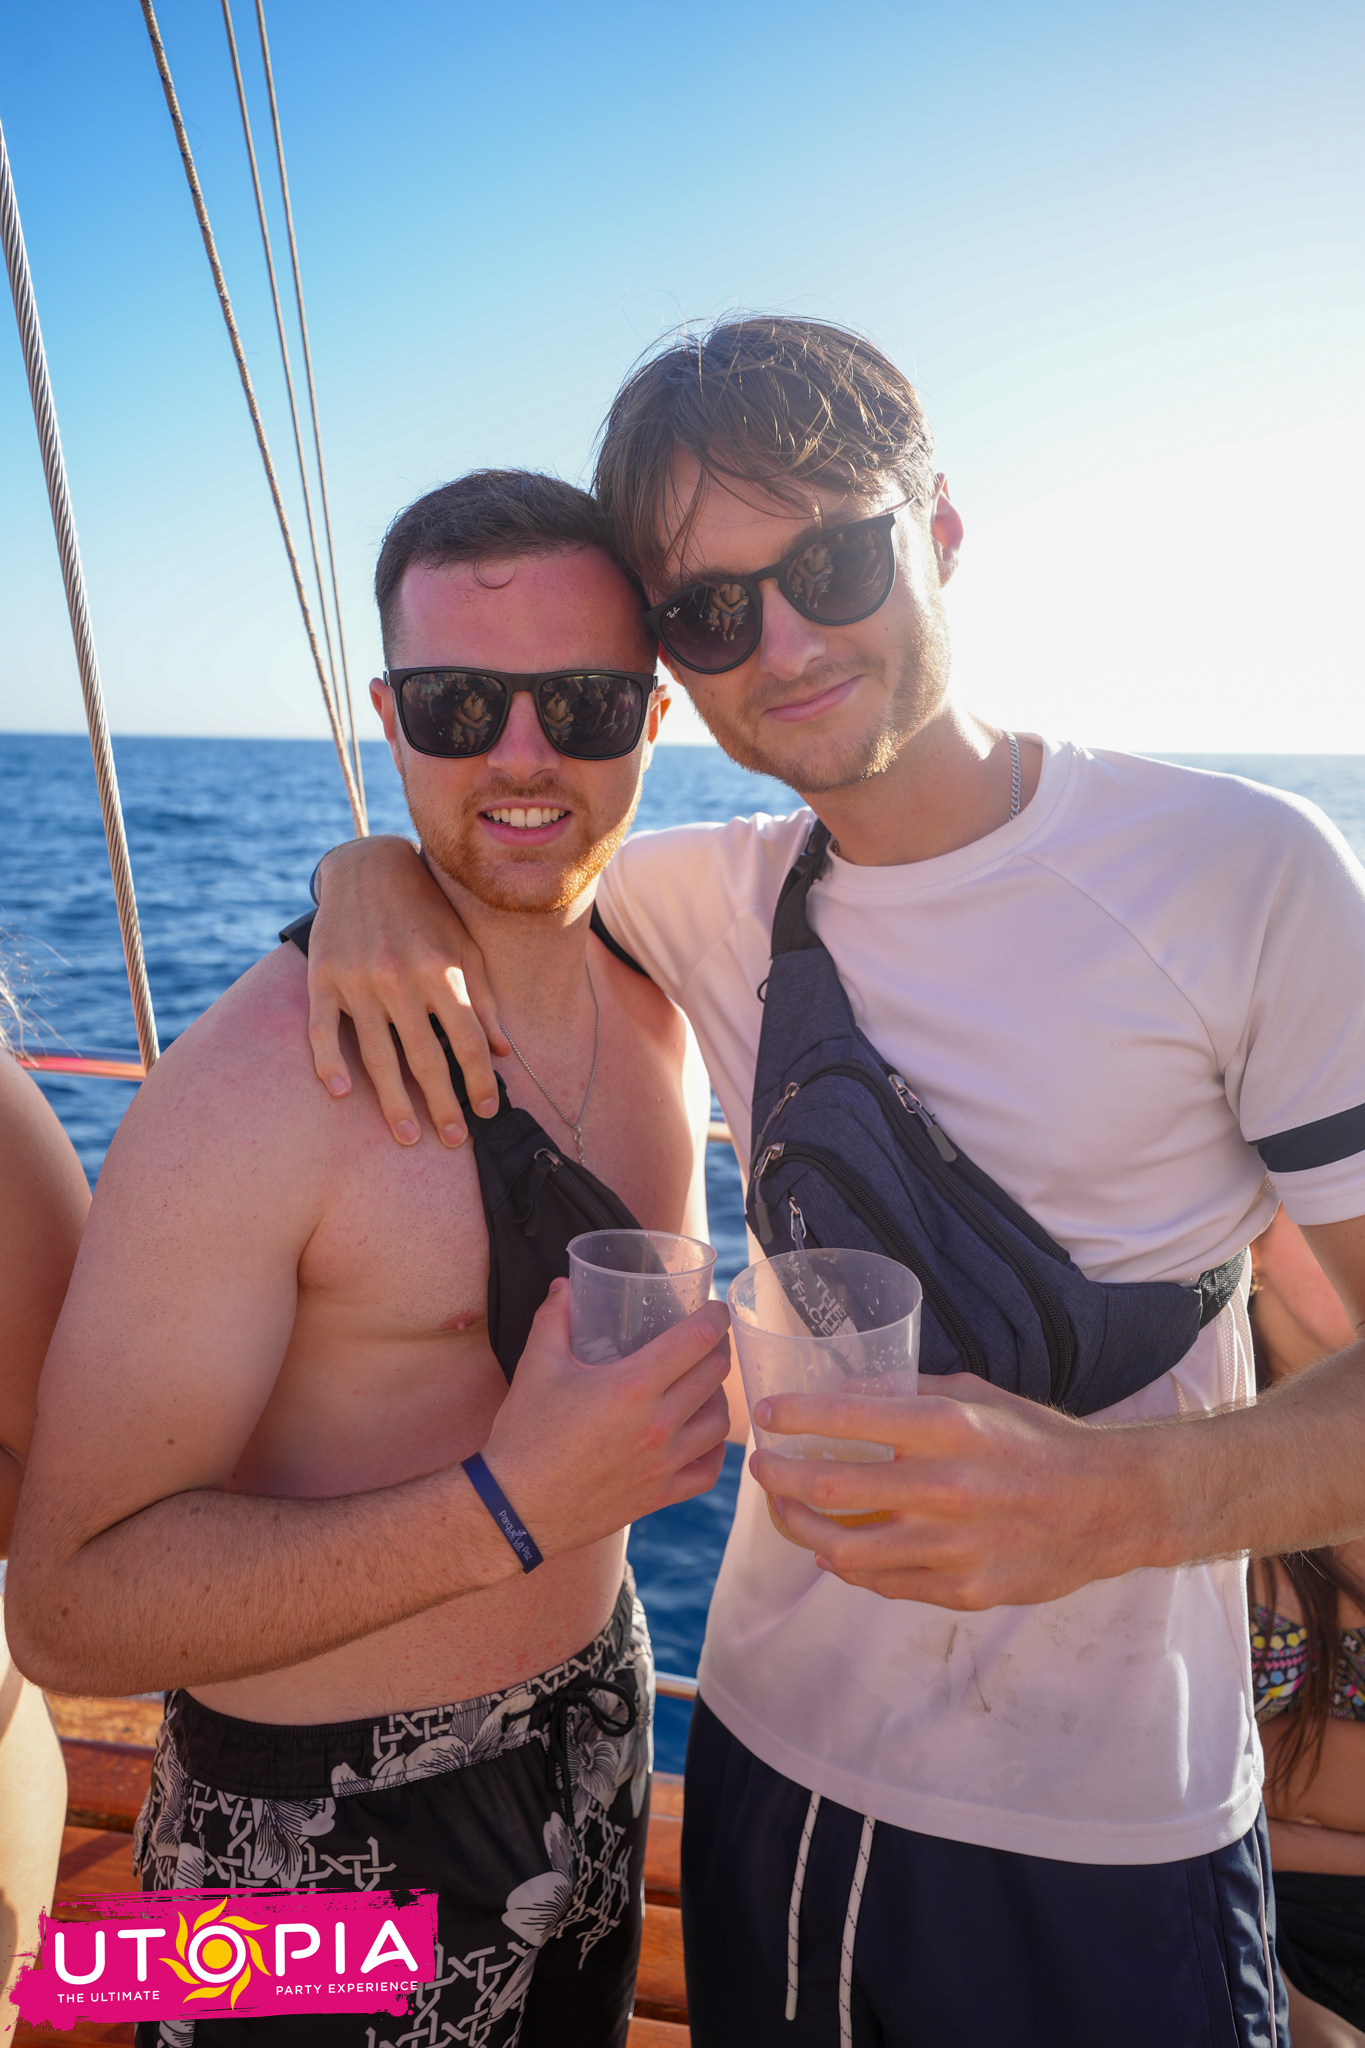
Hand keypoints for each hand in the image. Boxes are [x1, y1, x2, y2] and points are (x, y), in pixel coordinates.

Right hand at [306, 837, 508, 1145]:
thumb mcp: (464, 947)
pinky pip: (324, 1031)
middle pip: (426, 1058)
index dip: (480, 1081)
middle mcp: (401, 978)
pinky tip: (343, 1092)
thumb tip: (502, 1052)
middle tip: (453, 1141)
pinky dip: (330, 1063)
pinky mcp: (323, 978)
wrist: (368, 866)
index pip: (469, 1041)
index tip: (486, 1111)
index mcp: (442, 970)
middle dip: (443, 1105)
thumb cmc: (426, 911)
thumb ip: (483, 998)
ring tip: (406, 1135)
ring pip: (378, 1056)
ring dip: (393, 1102)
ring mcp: (358, 980)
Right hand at [485, 1280, 731, 1556]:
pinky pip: (708, 1471)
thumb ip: (554, 1319)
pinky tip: (701, 1436)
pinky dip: (713, 1450)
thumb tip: (564, 1287)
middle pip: (714, 1375)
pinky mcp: (660, 1496)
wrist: (515, 1509)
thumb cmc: (524, 1435)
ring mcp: (663, 1464)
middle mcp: (658, 1425)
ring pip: (718, 1423)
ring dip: (718, 1396)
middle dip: (718, 1349)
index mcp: (633, 1387)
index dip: (715, 1317)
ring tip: (705, 1385)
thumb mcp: (537, 1366)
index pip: (696, 1340)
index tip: (716, 1308)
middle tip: (709, 1339)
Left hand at [749, 1376, 1149, 1608]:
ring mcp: (952, 1547)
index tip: (765, 1412)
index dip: (793, 1416)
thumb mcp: (980, 1398)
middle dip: (777, 1478)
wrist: (1110, 1505)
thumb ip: (913, 1395)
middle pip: (828, 1490)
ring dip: (799, 1530)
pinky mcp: (963, 1590)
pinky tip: (833, 1551)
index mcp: (949, 1428)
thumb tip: (847, 1393)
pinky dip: (848, 1567)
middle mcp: (945, 1488)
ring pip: (842, 1551)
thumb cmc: (1039, 1442)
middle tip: (762, 1466)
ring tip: (785, 1513)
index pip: (847, 1417)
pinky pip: (883, 1583)